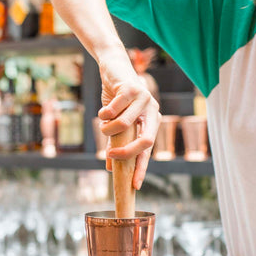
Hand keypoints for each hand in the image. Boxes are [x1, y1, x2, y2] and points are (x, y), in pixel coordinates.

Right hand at [98, 52, 160, 189]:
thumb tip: (111, 168)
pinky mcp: (133, 88)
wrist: (113, 69)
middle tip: (110, 155)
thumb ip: (117, 143)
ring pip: (124, 125)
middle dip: (126, 153)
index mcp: (152, 122)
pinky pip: (114, 110)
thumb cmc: (116, 99)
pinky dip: (104, 115)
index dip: (142, 168)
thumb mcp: (117, 123)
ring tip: (103, 126)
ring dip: (108, 130)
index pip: (149, 150)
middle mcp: (153, 111)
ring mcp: (145, 99)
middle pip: (146, 141)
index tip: (135, 186)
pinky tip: (102, 112)